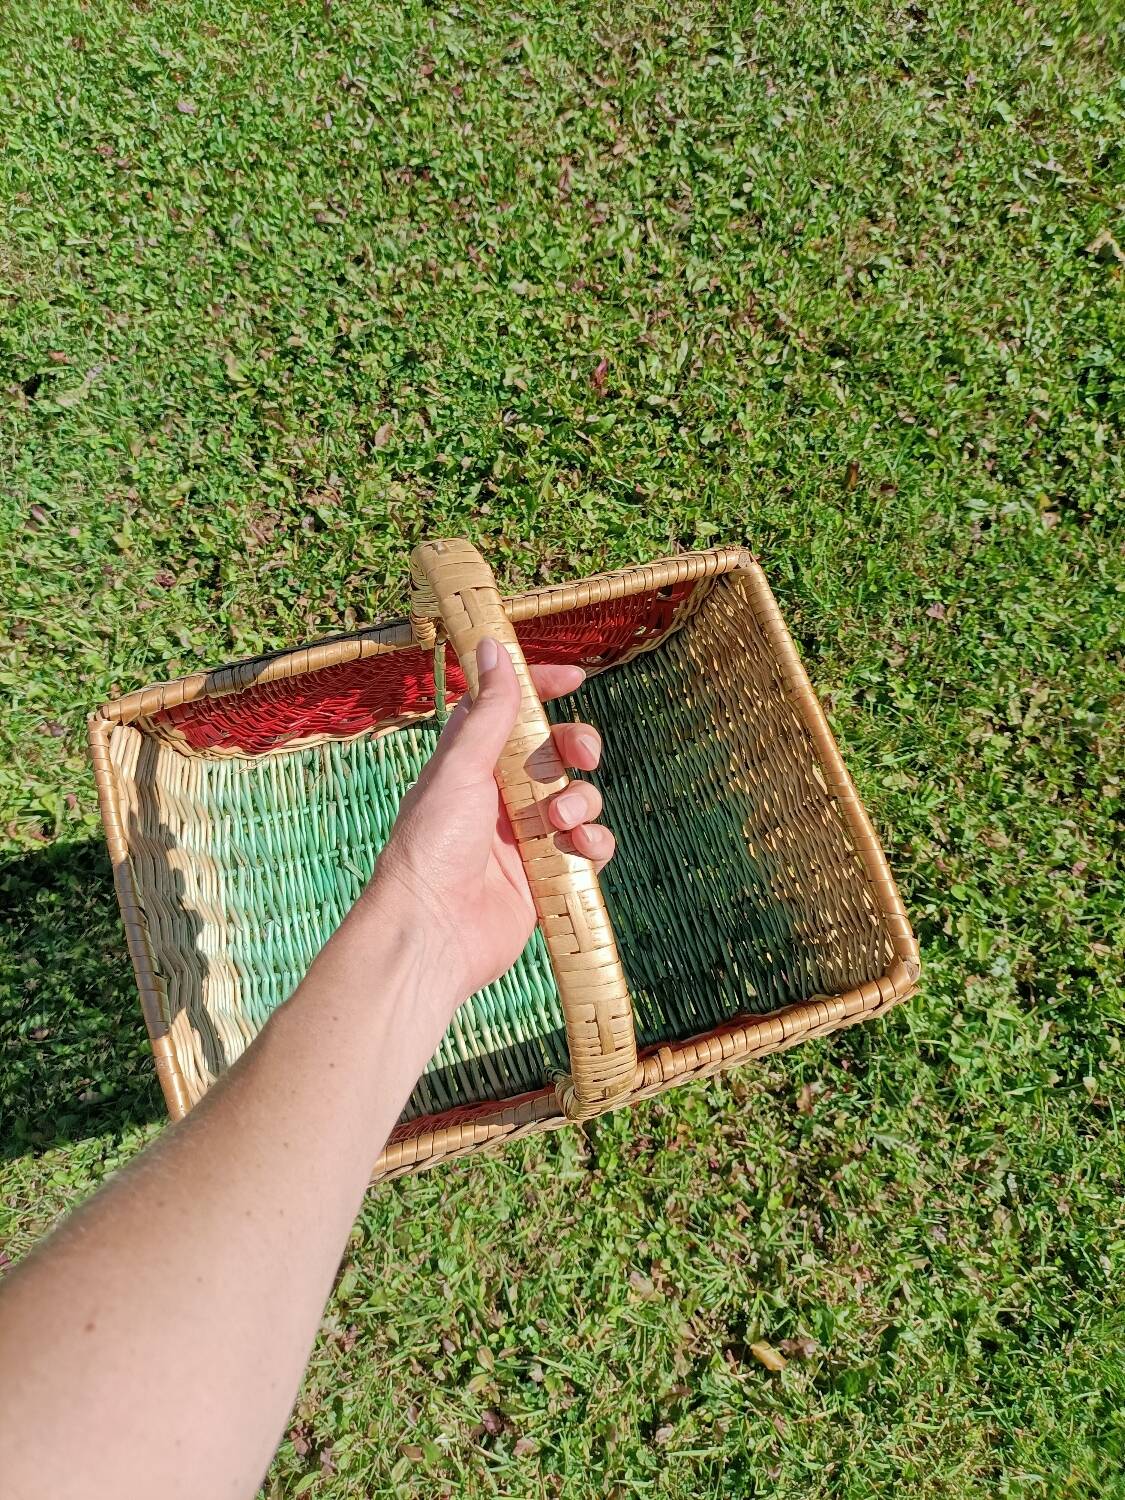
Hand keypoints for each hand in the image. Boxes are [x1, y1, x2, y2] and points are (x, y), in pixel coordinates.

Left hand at [370, 638, 614, 1002]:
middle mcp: (501, 796)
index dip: (543, 689)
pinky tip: (579, 848)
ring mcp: (526, 836)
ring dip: (581, 801)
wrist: (432, 931)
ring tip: (558, 821)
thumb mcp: (459, 769)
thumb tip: (493, 646)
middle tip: (582, 755)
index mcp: (473, 764)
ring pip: (579, 797)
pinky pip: (588, 845)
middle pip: (557, 752)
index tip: (575, 678)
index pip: (512, 711)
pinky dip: (593, 842)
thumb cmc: (430, 847)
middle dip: (577, 747)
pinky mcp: (548, 874)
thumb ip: (487, 712)